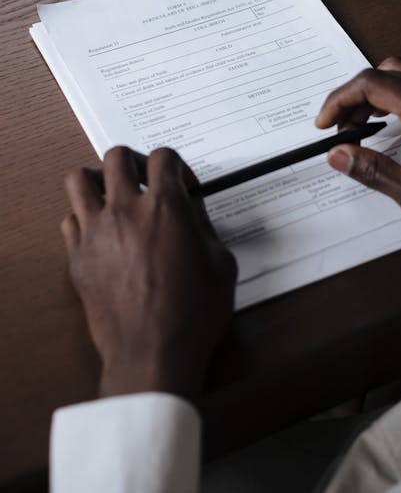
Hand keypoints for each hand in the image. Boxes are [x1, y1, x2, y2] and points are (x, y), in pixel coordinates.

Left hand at [61, 147, 236, 400]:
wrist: (153, 353)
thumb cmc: (191, 315)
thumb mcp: (221, 265)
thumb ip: (206, 230)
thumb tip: (193, 217)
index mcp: (166, 207)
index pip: (163, 157)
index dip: (177, 166)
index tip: (183, 185)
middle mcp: (126, 211)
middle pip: (117, 157)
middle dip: (135, 162)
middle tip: (146, 180)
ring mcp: (96, 232)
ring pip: (80, 179)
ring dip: (99, 180)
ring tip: (114, 195)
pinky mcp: (78, 257)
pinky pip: (70, 220)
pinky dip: (83, 217)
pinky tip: (101, 231)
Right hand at [315, 56, 400, 241]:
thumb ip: (371, 170)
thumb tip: (338, 154)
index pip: (370, 84)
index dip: (339, 101)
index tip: (325, 122)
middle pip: (382, 73)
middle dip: (353, 99)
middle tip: (339, 130)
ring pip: (399, 73)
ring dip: (373, 94)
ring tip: (359, 127)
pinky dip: (394, 95)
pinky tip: (385, 121)